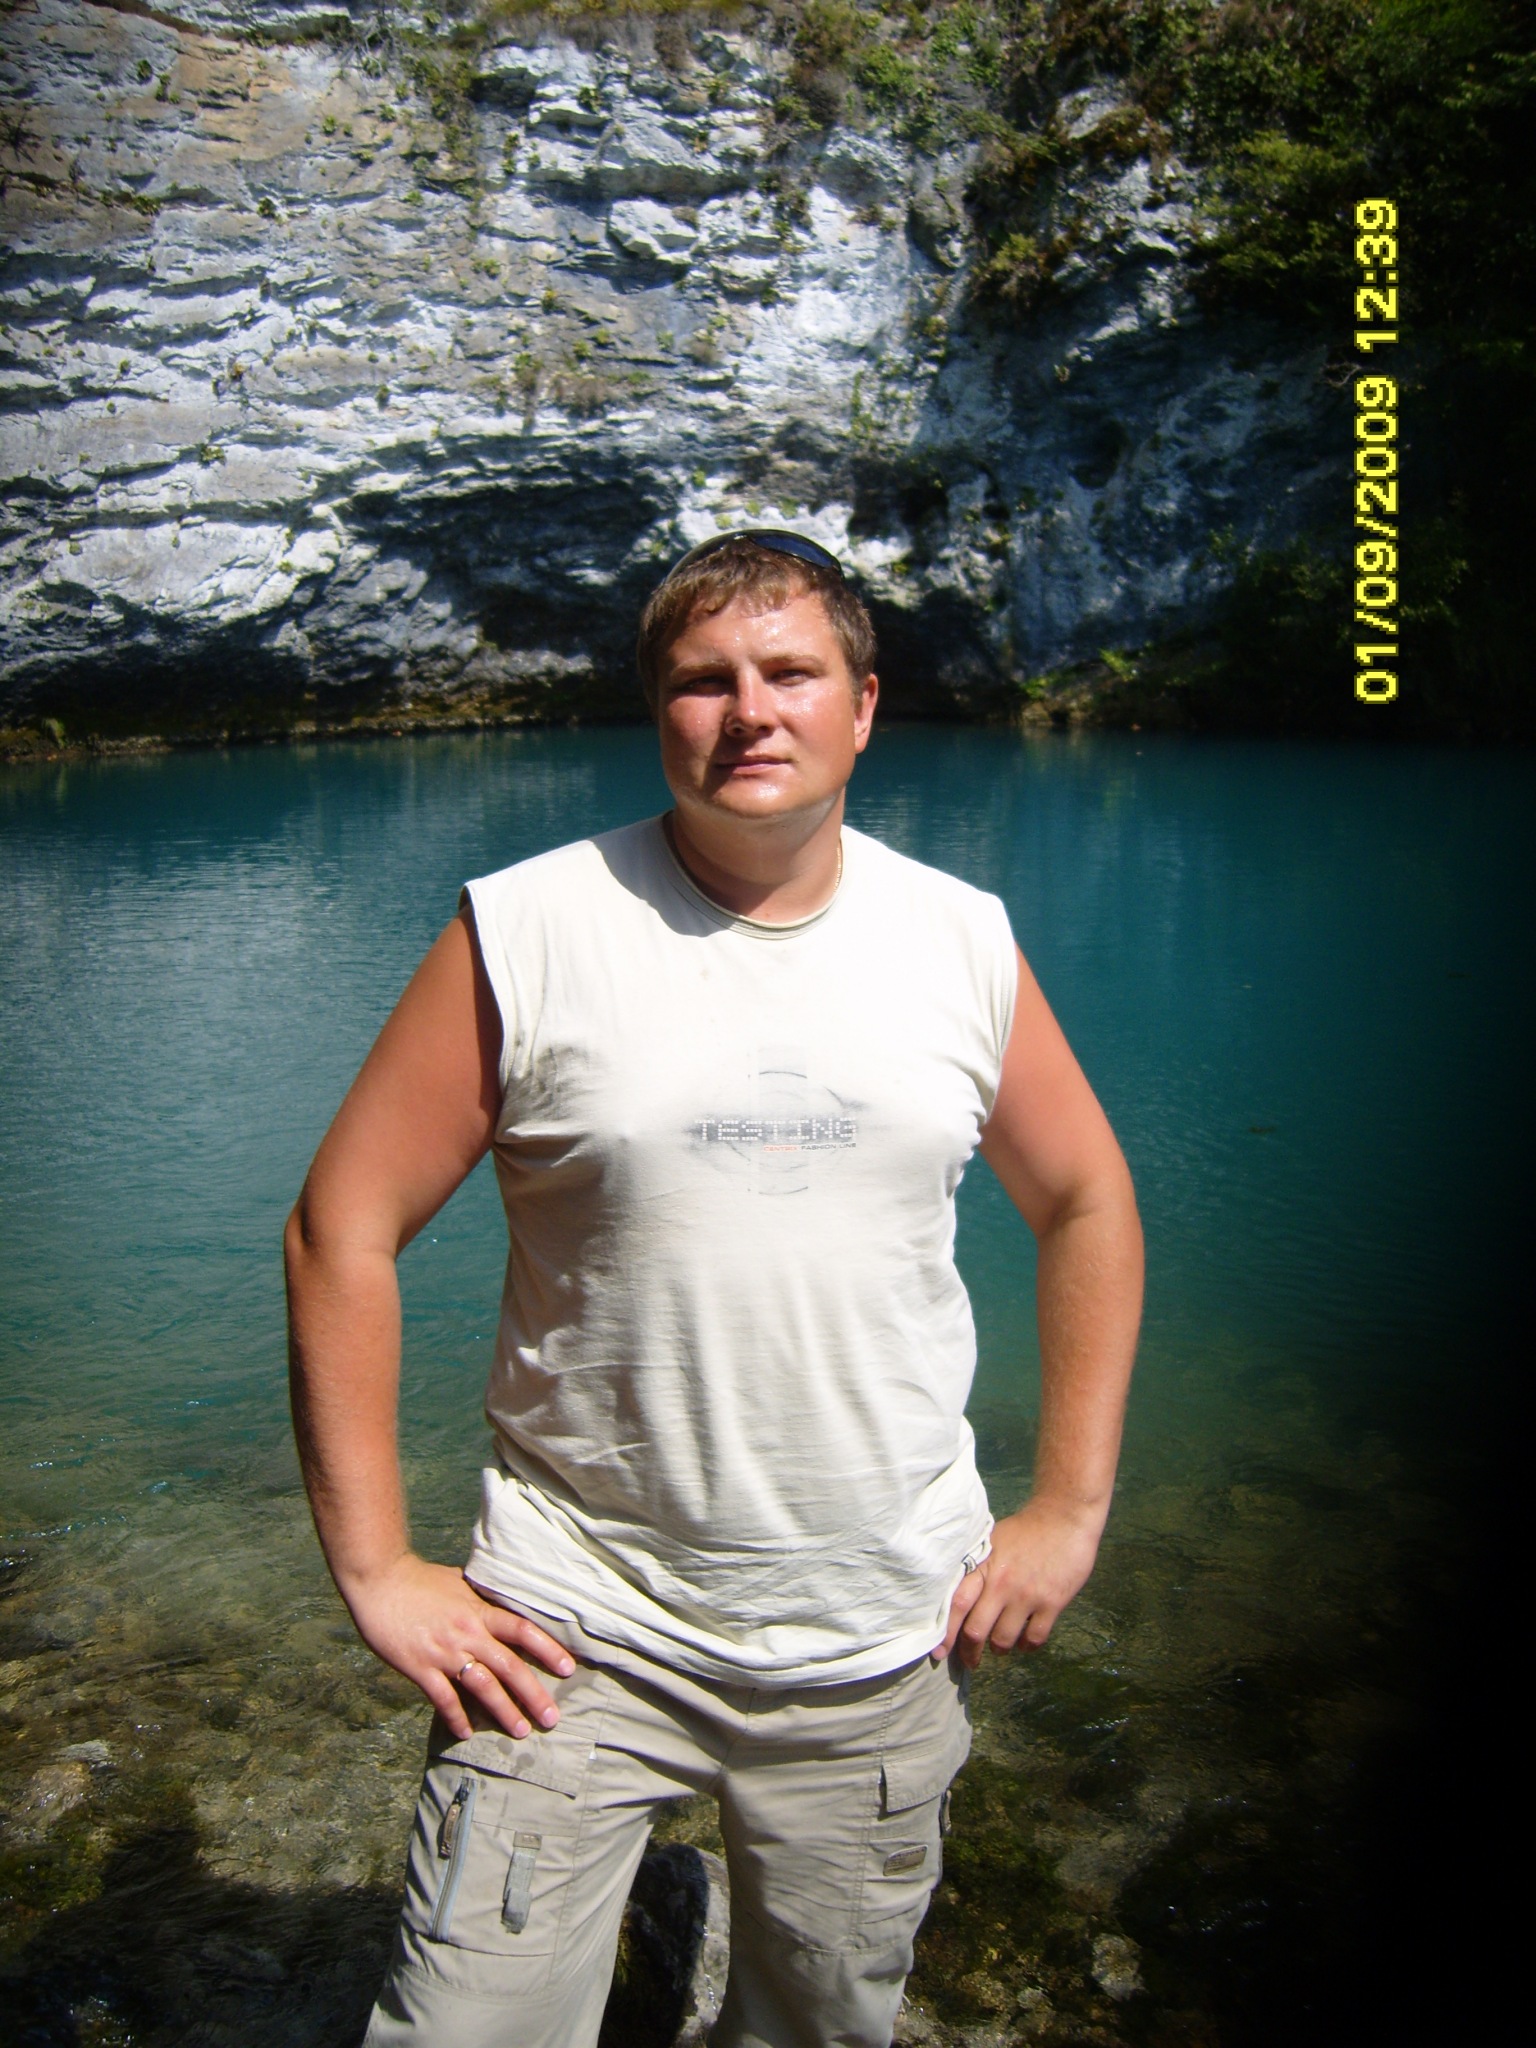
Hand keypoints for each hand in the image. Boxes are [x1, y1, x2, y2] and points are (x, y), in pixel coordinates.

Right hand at [339, 1552, 575, 1740]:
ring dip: (504, 1711)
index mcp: (479, 1611)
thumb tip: (501, 1603)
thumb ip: (480, 1598)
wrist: (380, 1580)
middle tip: (552, 1719)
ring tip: (521, 1731)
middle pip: (509, 1666)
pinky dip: (456, 1717)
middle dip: (533, 1694)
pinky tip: (466, 1733)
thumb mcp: (459, 1582)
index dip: (548, 1649)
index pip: (523, 1630)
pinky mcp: (419, 1667)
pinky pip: (443, 1698)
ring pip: (482, 1686)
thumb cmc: (419, 1579)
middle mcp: (468, 1633)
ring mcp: (444, 1652)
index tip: (568, 1669)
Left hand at [934, 1497, 1105, 1668]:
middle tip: (971, 1660)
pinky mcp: (1052, 1603)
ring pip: (1004, 1640)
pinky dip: (1027, 1646)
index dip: (946, 1633)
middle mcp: (1002, 1583)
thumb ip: (977, 1569)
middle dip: (971, 1652)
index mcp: (983, 1566)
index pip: (957, 1605)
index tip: (939, 1653)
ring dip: (1000, 1649)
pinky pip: (1034, 1638)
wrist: (1064, 1517)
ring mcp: (1027, 1595)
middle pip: (977, 1630)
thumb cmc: (1025, 1530)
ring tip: (1000, 1646)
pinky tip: (1025, 1641)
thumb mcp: (993, 1542)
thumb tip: (957, 1598)